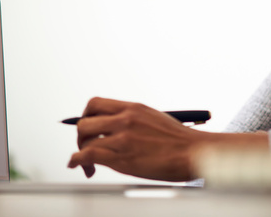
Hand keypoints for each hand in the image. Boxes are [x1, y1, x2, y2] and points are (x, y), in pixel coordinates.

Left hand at [67, 97, 209, 181]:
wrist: (193, 152)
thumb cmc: (179, 140)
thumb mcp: (154, 118)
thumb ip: (133, 120)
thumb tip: (118, 128)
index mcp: (133, 108)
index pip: (96, 103)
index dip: (85, 116)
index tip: (87, 126)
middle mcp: (125, 119)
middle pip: (85, 121)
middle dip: (81, 135)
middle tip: (85, 146)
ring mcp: (122, 138)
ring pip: (84, 139)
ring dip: (80, 151)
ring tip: (86, 163)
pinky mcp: (121, 157)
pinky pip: (88, 155)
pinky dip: (77, 161)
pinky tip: (79, 166)